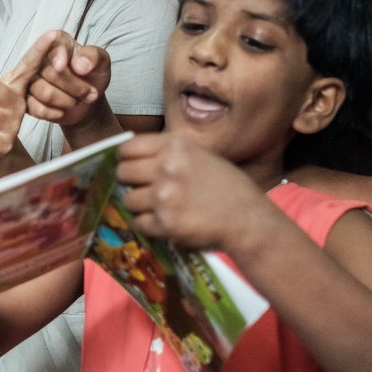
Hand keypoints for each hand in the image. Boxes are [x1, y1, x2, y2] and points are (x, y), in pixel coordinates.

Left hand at [116, 132, 275, 251]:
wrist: (248, 219)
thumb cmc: (226, 187)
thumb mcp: (200, 155)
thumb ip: (168, 153)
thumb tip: (130, 157)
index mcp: (176, 146)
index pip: (128, 147)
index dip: (125, 158)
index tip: (129, 166)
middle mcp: (167, 167)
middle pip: (123, 172)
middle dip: (128, 182)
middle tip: (142, 189)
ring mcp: (164, 196)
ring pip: (127, 200)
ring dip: (138, 206)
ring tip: (157, 207)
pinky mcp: (165, 222)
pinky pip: (138, 223)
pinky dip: (147, 225)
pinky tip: (163, 222)